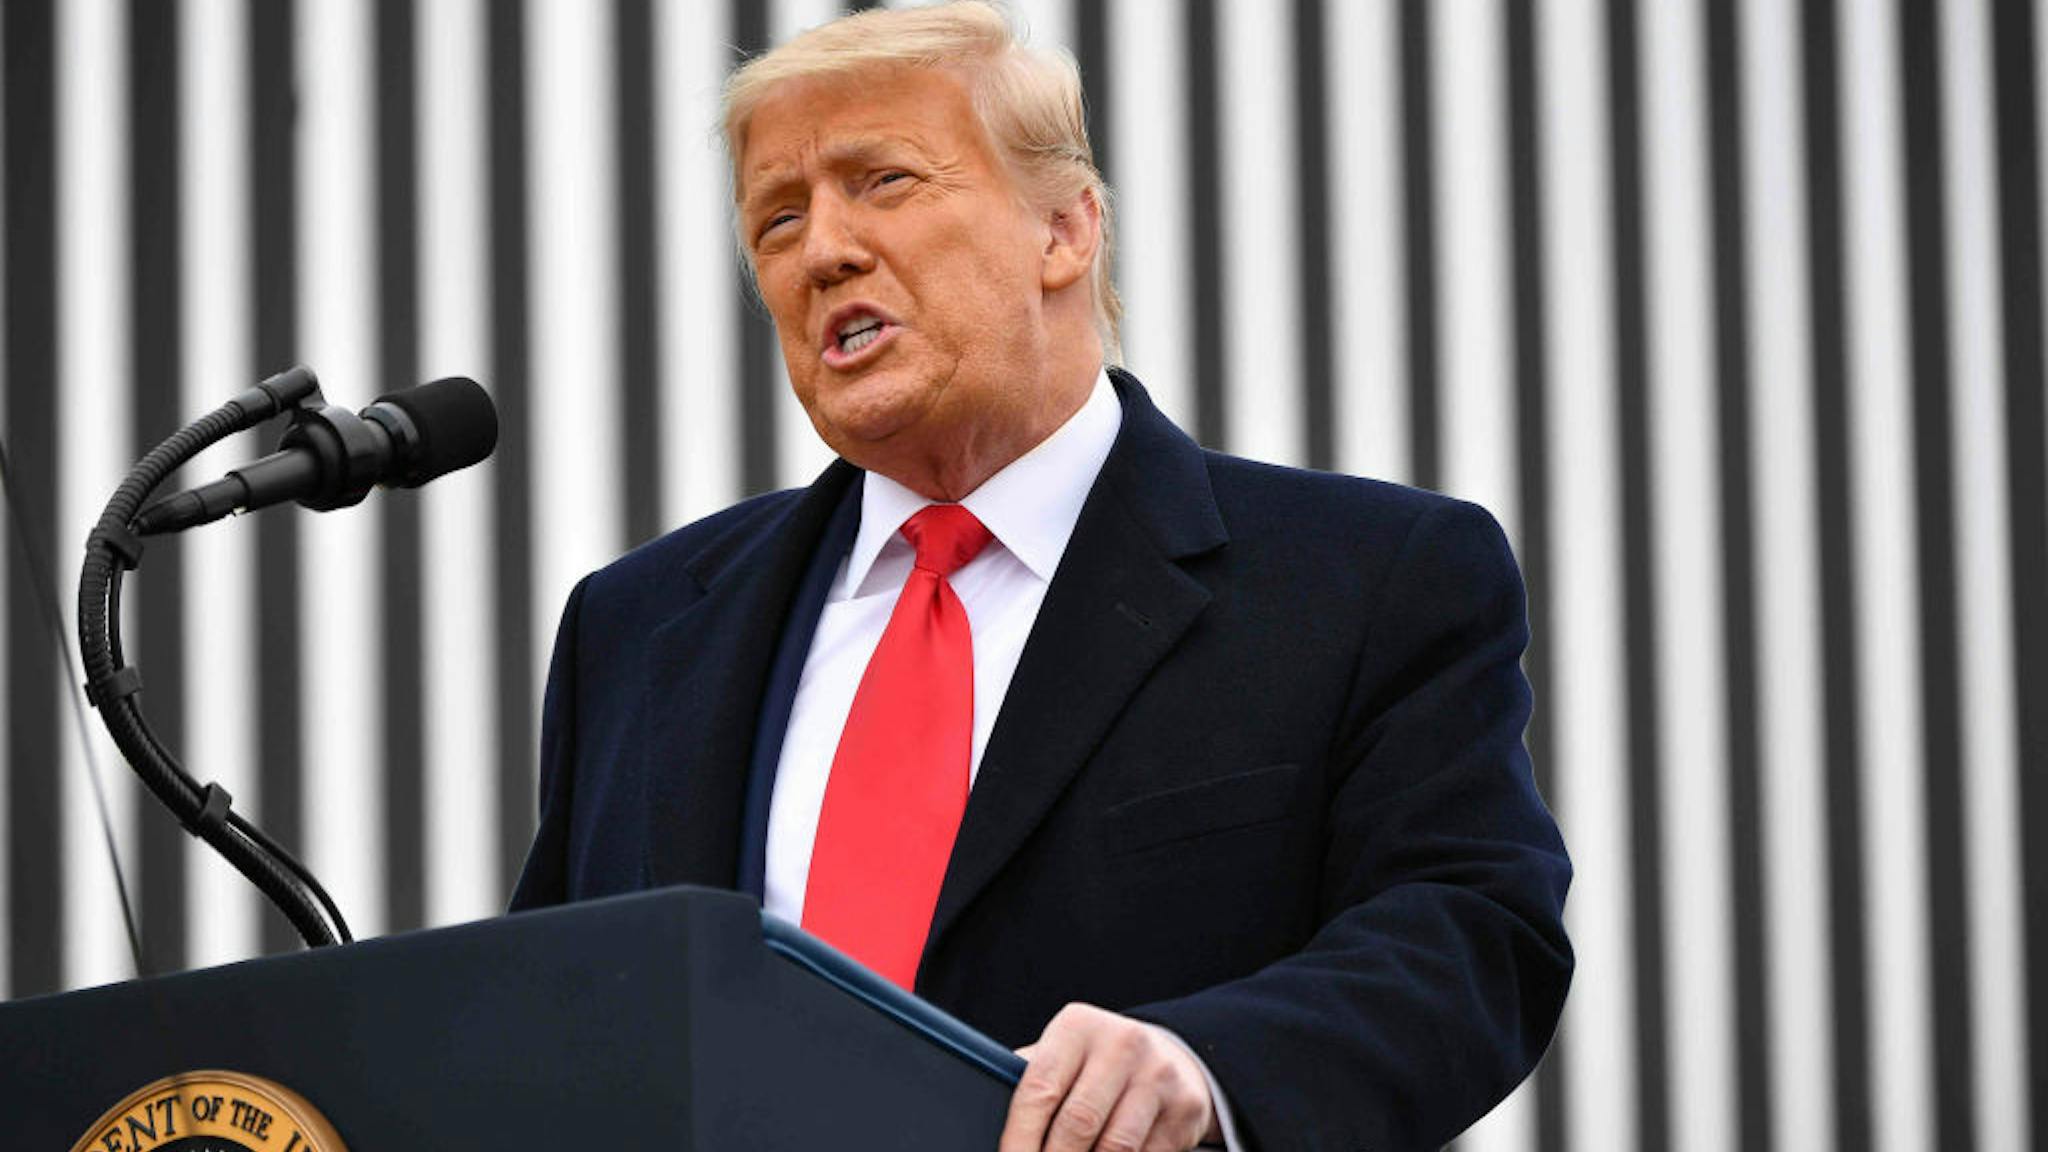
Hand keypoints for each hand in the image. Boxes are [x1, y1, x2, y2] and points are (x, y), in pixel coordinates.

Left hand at [1000, 1002, 1221, 1151]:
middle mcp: (1122, 1044)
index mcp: (1078, 1027)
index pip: (1039, 1090)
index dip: (1018, 1139)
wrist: (1171, 1057)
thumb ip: (1032, 1082)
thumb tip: (987, 1121)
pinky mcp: (1186, 1108)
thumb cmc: (1096, 1064)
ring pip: (1114, 1148)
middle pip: (1077, 1124)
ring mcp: (1159, 1075)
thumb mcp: (1064, 1055)